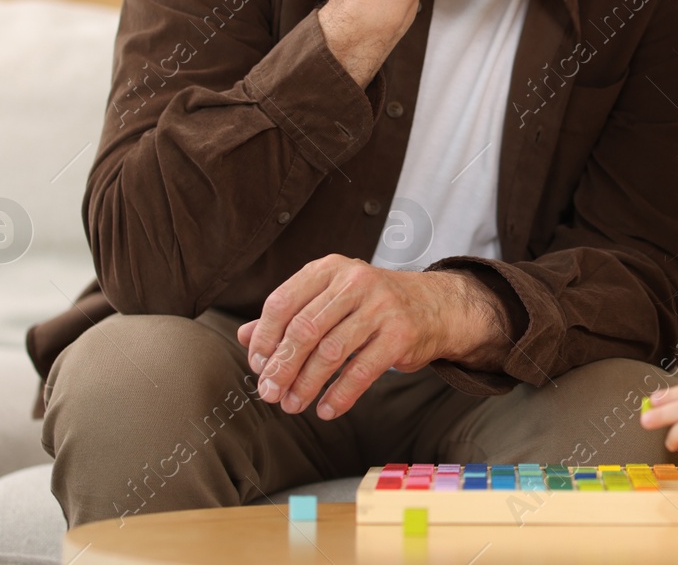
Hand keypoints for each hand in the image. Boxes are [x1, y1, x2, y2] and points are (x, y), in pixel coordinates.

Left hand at [237, 258, 509, 418]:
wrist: (433, 305)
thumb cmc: (371, 305)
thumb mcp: (329, 299)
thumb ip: (289, 315)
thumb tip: (244, 337)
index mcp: (330, 269)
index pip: (283, 302)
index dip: (264, 338)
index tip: (257, 366)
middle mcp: (354, 281)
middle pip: (304, 330)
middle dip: (282, 367)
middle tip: (269, 394)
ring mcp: (380, 306)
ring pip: (331, 352)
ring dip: (306, 385)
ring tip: (293, 404)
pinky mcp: (401, 333)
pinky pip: (362, 370)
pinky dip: (340, 395)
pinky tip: (326, 409)